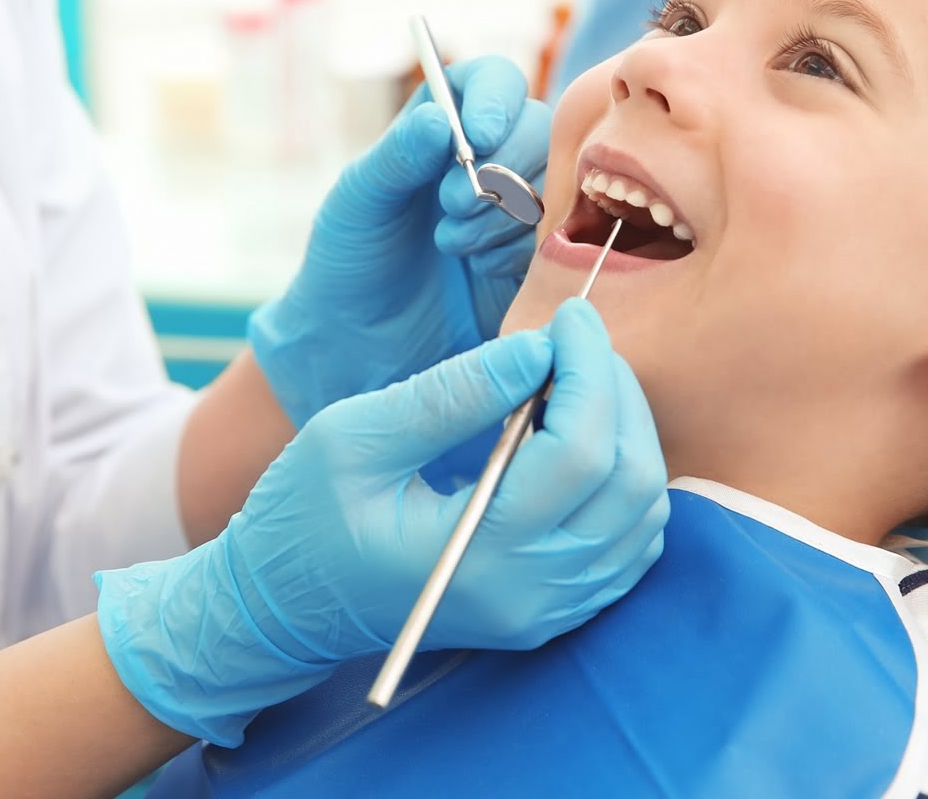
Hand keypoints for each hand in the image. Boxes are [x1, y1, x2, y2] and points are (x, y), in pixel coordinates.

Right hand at [95, 300, 668, 745]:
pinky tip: (581, 437)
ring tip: (577, 381)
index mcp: (478, 556)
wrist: (284, 608)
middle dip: (616, 392)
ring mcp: (546, 612)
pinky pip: (630, 545)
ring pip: (643, 514)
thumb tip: (537, 350)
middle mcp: (529, 595)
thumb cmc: (303, 518)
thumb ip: (450, 394)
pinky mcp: (551, 611)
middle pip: (630, 481)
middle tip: (576, 341)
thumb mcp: (354, 437)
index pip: (579, 453)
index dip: (588, 370)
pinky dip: (626, 481)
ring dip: (628, 433)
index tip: (567, 317)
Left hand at [249, 56, 551, 426]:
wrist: (360, 345)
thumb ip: (396, 157)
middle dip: (499, 166)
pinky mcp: (536, 257)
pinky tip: (480, 269)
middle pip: (537, 128)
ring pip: (553, 182)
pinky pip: (556, 237)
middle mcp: (489, 157)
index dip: (495, 99)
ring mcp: (519, 207)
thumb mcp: (358, 202)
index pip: (492, 82)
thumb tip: (437, 119)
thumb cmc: (349, 261)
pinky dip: (518, 249)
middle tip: (451, 204)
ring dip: (504, 212)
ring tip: (451, 244)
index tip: (479, 134)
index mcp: (443, 126)